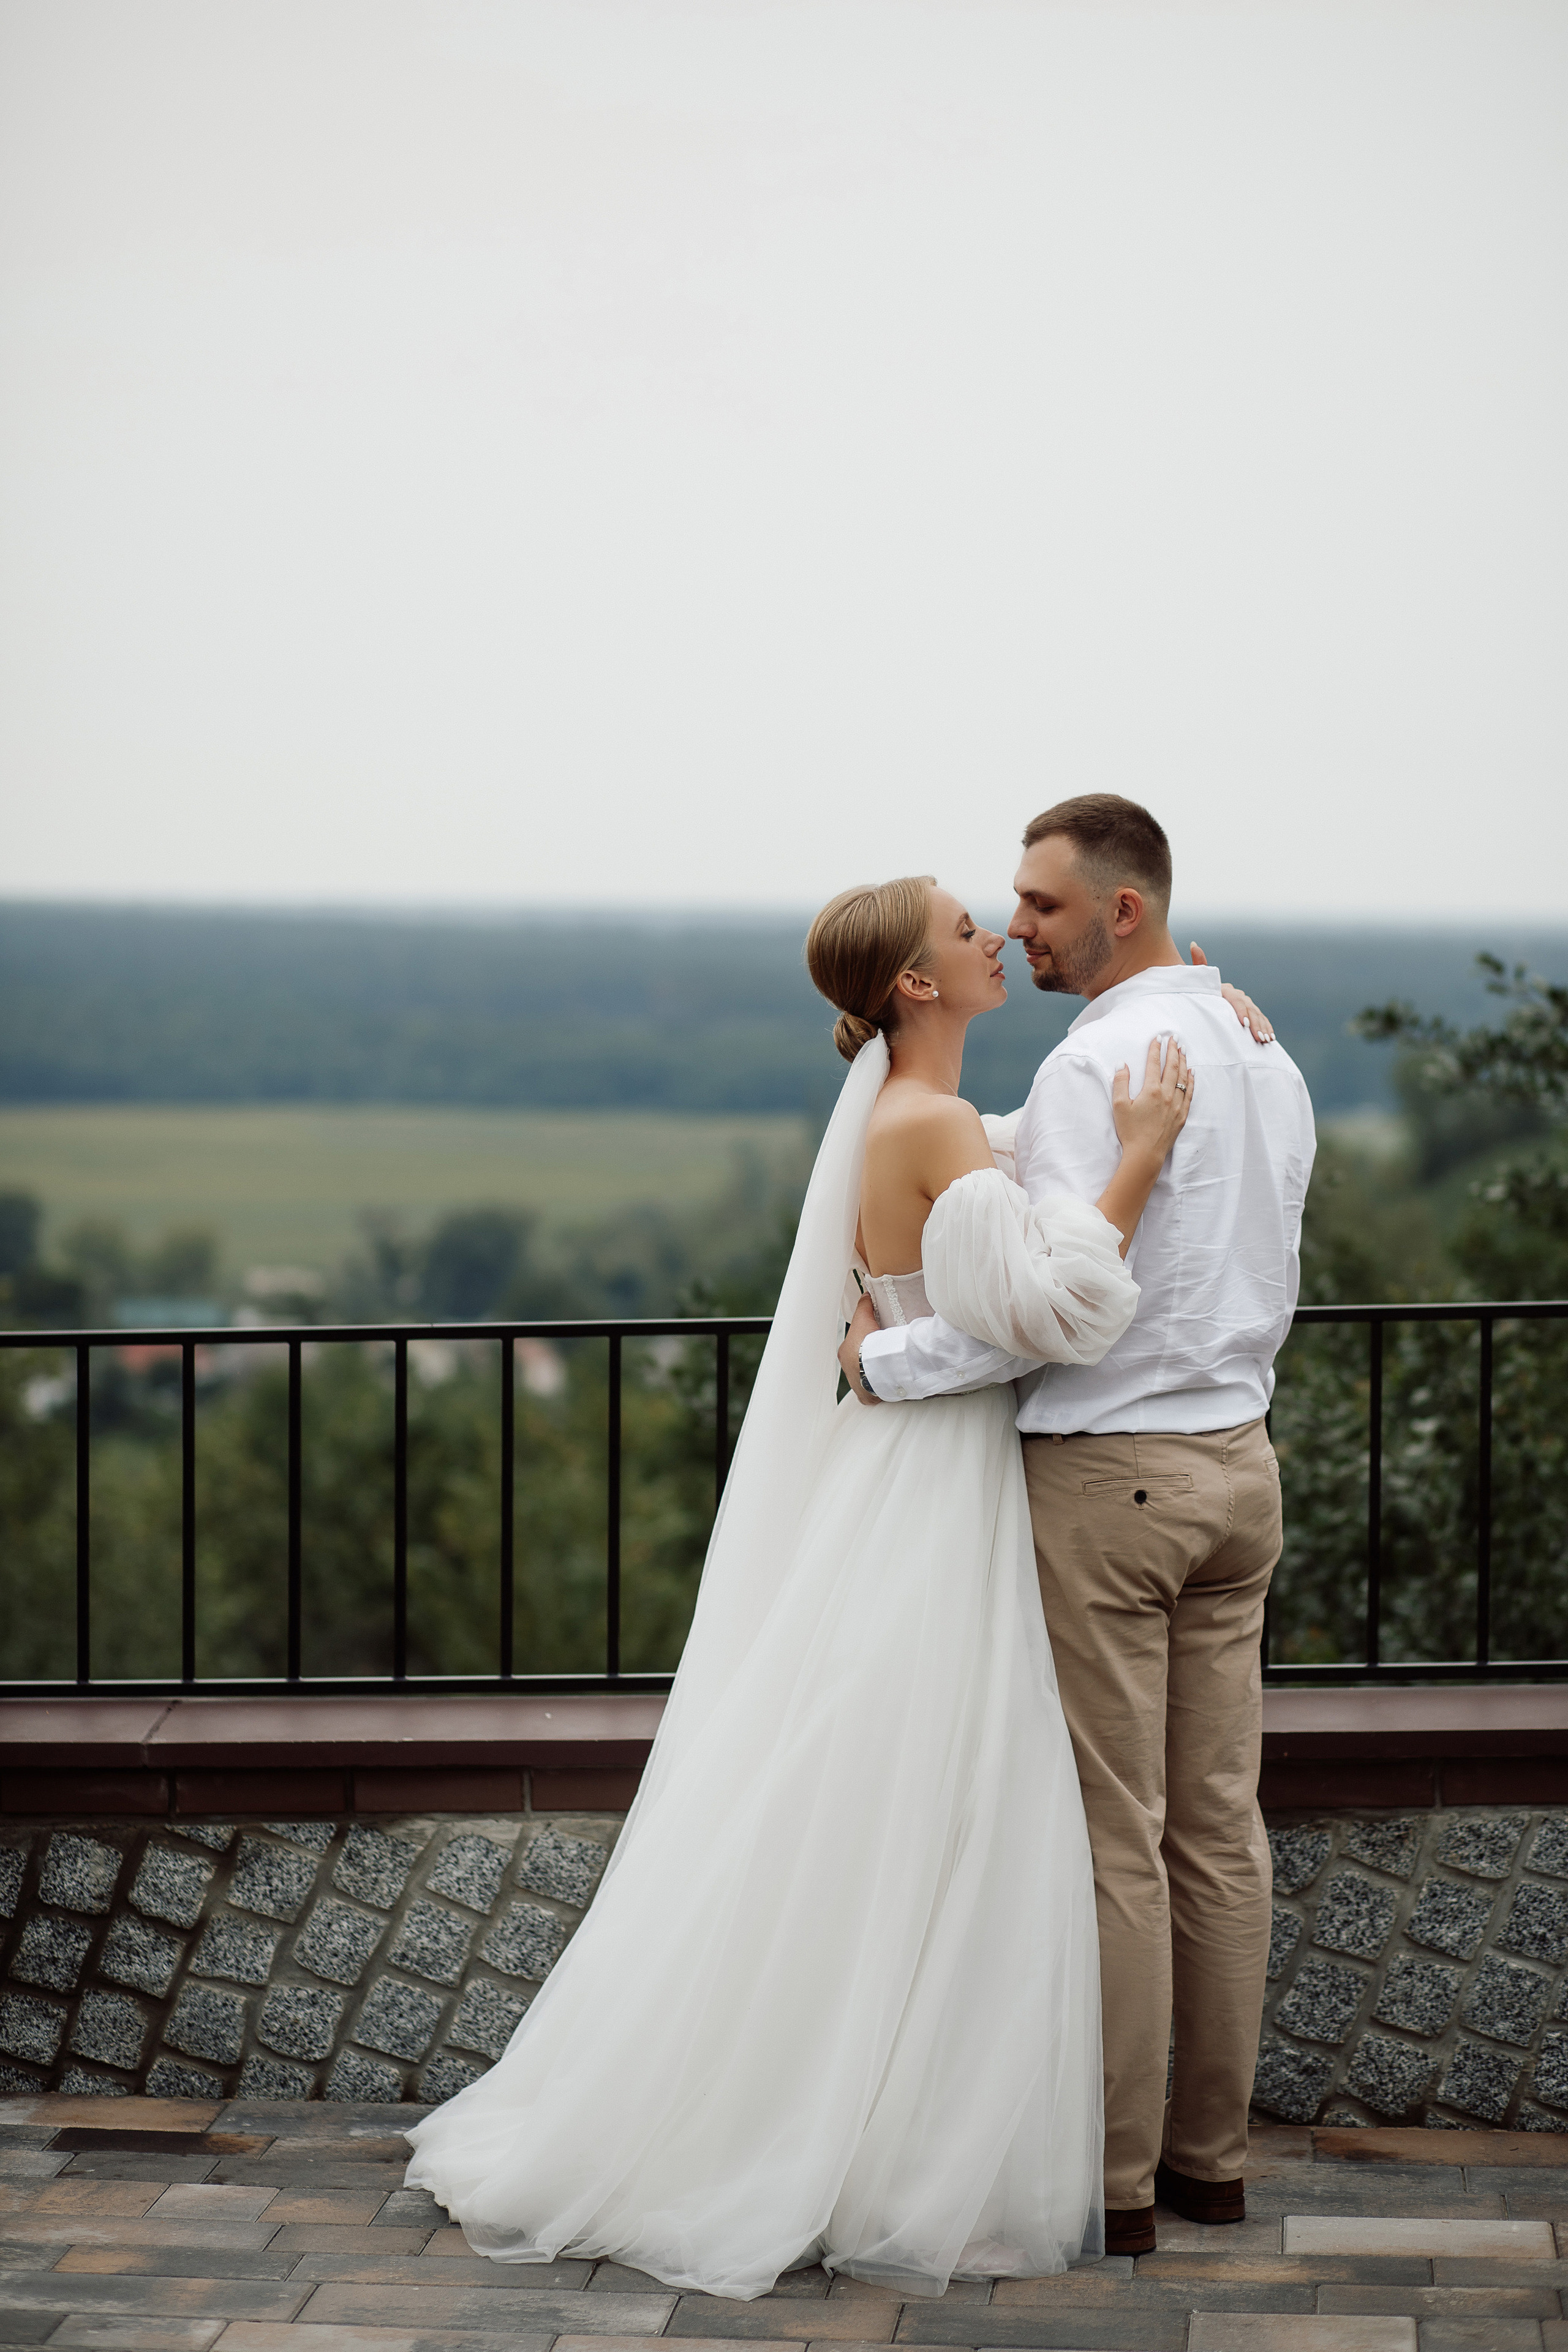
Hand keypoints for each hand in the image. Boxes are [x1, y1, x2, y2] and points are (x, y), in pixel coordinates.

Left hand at [837, 1291, 882, 1404]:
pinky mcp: (867, 1396)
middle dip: (869, 1361)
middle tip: (884, 1356)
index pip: (854, 1347)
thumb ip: (864, 1306)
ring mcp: (857, 1385)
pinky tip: (889, 1384)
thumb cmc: (868, 1343)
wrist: (877, 1365)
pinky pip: (874, 1392)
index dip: (865, 1344)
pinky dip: (881, 1388)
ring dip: (876, 1375)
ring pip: (867, 1379)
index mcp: (844, 1354)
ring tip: (889, 1369)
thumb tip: (866, 1295)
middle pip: (859, 1364)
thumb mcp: (864, 1318)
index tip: (876, 1343)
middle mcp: (848, 1371)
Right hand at [1111, 1037, 1195, 1169]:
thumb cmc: (1130, 1131)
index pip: (1154, 1064)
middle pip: (1172, 1067)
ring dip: (1183, 1062)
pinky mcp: (1182, 1115)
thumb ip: (1120, 1083)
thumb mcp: (1119, 1106)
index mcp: (1151, 1090)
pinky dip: (1192, 1081)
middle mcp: (1167, 1095)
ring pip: (1183, 1078)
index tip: (1158, 1038)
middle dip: (1173, 1051)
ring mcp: (1177, 1105)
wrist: (1145, 1154)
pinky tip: (1192, 1072)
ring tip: (1183, 1050)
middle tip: (1174, 1039)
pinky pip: (1190, 1093)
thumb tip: (1122, 1064)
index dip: (1155, 1049)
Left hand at [1190, 941, 1274, 1042]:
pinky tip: (1270, 1039)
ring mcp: (1246, 1003)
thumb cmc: (1197, 993)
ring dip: (1263, 1027)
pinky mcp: (1250, 1012)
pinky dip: (1266, 1028)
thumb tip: (1194, 943)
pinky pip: (1261, 1019)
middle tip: (1259, 1037)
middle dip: (1255, 1023)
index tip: (1244, 1024)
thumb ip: (1198, 966)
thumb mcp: (1196, 983)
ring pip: (1258, 1014)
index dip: (1241, 1011)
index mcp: (1225, 990)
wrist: (1203, 1000)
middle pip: (1250, 1008)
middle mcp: (1237, 995)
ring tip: (1266, 1040)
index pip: (1236, 1000)